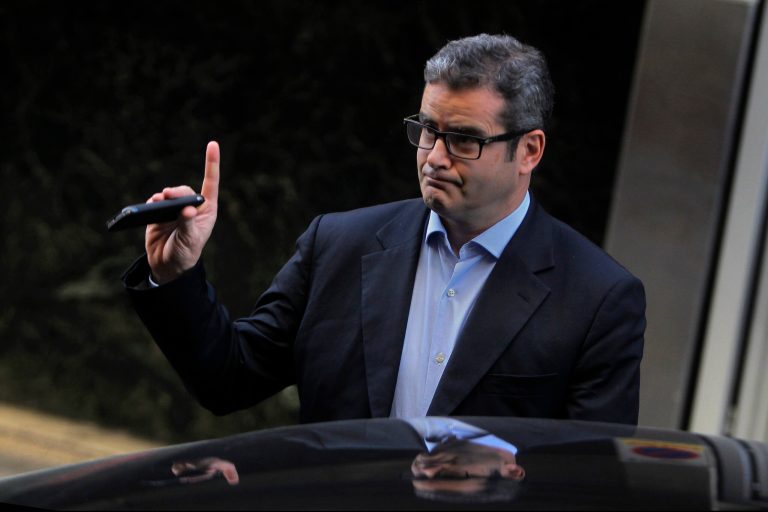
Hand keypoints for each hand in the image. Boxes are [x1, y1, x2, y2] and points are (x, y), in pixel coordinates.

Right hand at [145, 141, 219, 283]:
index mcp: (206, 210)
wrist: (166, 265)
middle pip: (185, 190)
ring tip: (159, 200)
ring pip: (170, 195)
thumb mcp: (190, 241)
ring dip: (165, 196)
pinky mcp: (158, 213)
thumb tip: (186, 210)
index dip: (211, 163)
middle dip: (177, 192)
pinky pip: (155, 202)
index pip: (210, 183)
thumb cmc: (185, 253)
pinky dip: (153, 202)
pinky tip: (151, 204)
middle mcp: (191, 206)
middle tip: (168, 196)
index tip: (212, 143)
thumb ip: (188, 225)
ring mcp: (174, 209)